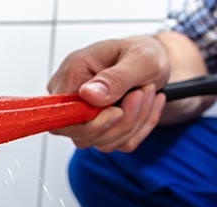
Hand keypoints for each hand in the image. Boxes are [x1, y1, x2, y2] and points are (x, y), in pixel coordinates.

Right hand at [47, 35, 169, 151]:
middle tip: (144, 92)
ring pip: (101, 142)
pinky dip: (139, 128)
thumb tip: (88, 95)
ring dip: (135, 123)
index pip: (62, 116)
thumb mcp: (141, 58)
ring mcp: (81, 117)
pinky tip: (146, 106)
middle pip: (81, 135)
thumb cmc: (144, 54)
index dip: (90, 123)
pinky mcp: (96, 129)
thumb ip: (115, 78)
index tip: (118, 110)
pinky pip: (116, 144)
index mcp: (72, 74)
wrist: (154, 62)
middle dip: (121, 122)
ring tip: (147, 93)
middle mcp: (70, 98)